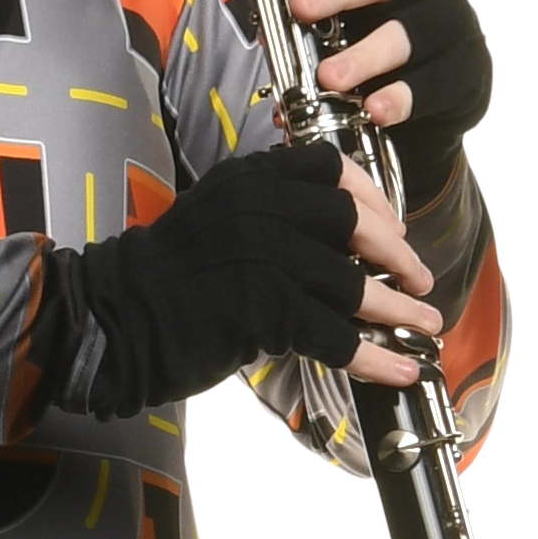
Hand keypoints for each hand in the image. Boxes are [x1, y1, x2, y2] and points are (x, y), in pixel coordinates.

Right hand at [50, 139, 441, 418]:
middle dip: (397, 255)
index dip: (372, 198)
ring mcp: (264, 257)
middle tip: (420, 279)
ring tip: (424, 325)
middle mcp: (261, 207)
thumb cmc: (165, 278)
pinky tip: (398, 369)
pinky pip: (336, 336)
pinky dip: (375, 357)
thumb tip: (334, 239)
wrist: (113, 318)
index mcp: (249, 178)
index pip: (330, 169)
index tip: (392, 225)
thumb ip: (265, 212)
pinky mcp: (264, 310)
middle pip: (353, 224)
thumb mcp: (215, 217)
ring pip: (353, 285)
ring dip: (397, 310)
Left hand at [283, 0, 494, 191]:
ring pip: (407, 35)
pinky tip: (376, 110)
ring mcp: (451, 27)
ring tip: (329, 77)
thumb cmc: (384, 42)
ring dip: (364, 55)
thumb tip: (251, 3)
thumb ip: (315, 5)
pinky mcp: (465, 73)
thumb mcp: (351, 16)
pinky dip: (401, 98)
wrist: (448, 93)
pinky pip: (433, 86)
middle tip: (300, 6)